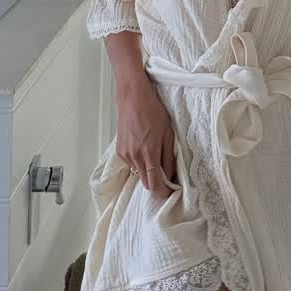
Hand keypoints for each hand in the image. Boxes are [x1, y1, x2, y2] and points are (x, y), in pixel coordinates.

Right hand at [115, 74, 178, 200]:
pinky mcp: (120, 151)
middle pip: (145, 182)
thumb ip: (169, 158)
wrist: (133, 98)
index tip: (170, 191)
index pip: (154, 184)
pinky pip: (132, 164)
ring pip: (139, 173)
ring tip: (154, 154)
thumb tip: (170, 175)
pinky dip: (139, 162)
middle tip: (166, 175)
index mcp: (149, 153)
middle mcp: (135, 157)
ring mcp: (125, 155)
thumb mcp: (168, 134)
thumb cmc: (153, 112)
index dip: (163, 191)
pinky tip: (143, 148)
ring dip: (147, 171)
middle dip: (156, 182)